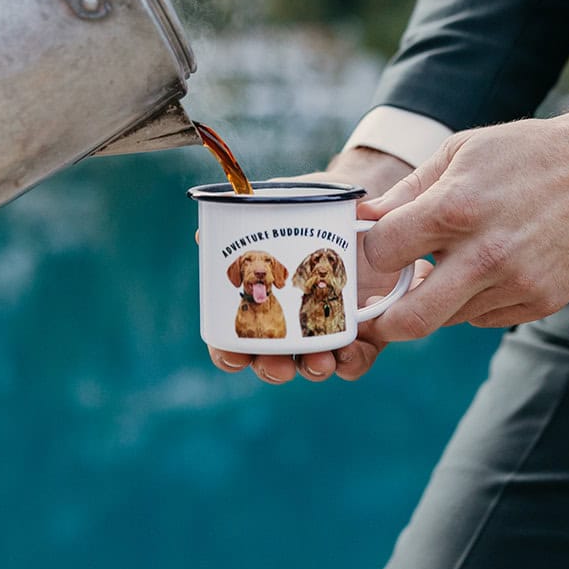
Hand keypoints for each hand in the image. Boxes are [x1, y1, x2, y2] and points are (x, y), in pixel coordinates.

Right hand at [205, 146, 432, 385]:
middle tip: (277, 363)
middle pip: (275, 362)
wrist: (355, 199)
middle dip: (273, 369)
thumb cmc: (304, 210)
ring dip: (312, 369)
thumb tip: (203, 236)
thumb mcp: (275, 209)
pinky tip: (346, 349)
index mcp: (263, 303)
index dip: (229, 355)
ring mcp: (328, 330)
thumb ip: (242, 221)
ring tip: (317, 360)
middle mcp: (292, 324)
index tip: (231, 354)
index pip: (237, 342)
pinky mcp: (364, 330)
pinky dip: (351, 361)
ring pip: (314, 365)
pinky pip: (356, 358)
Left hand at [359, 105, 568, 337]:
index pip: (383, 253)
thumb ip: (406, 191)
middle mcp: (487, 253)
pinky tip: (487, 268)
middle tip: (375, 313)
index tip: (371, 253)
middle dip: (383, 323)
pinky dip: (474, 301)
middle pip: (411, 318)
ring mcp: (519, 282)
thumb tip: (361, 220)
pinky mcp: (544, 300)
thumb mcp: (460, 152)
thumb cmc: (524, 153)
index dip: (369, 254)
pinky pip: (487, 318)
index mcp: (457, 207)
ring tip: (447, 265)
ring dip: (436, 301)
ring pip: (450, 318)